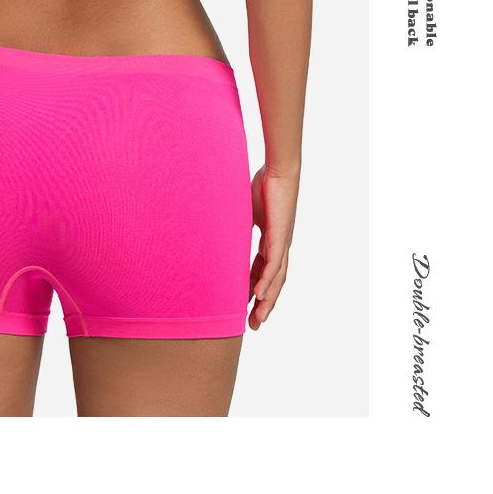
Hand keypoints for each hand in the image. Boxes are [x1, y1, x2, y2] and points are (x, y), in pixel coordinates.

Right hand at [248, 163, 299, 329]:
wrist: (279, 170)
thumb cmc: (263, 184)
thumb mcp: (244, 211)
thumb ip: (234, 225)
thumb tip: (211, 230)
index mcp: (270, 240)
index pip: (262, 270)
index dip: (253, 289)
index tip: (244, 305)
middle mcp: (278, 245)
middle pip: (272, 281)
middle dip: (263, 304)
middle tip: (254, 324)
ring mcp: (282, 242)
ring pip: (276, 278)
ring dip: (268, 300)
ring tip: (259, 318)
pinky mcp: (281, 235)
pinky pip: (274, 263)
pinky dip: (268, 281)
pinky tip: (261, 295)